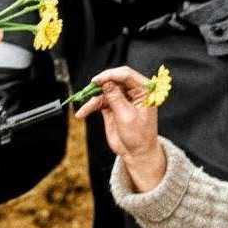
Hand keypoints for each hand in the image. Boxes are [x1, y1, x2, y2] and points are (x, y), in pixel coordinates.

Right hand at [75, 66, 165, 191]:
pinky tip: (82, 113)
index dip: (110, 75)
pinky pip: (99, 101)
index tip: (97, 81)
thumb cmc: (139, 136)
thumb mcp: (126, 116)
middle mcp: (133, 91)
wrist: (136, 153)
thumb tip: (105, 82)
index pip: (127, 75)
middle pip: (114, 79)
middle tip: (89, 89)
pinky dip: (90, 106)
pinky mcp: (112, 106)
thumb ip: (115, 97)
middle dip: (100, 84)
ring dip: (92, 98)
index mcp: (144, 91)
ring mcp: (122, 98)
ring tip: (83, 110)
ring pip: (104, 90)